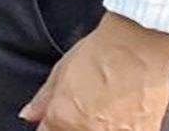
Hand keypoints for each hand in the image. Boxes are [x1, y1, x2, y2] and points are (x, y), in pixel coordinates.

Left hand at [21, 13, 168, 129]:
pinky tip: (123, 113)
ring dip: (98, 126)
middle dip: (73, 124)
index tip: (57, 117)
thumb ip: (44, 99)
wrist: (139, 47)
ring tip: (106, 107)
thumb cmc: (101, 53)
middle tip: (85, 107)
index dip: (51, 123)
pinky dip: (121, 127)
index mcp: (63, 117)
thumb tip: (29, 114)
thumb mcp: (61, 71)